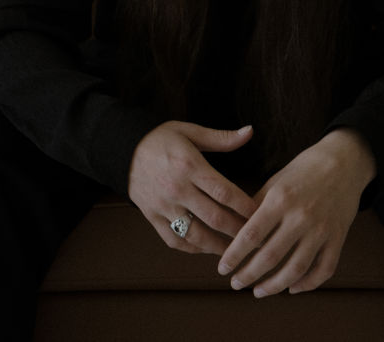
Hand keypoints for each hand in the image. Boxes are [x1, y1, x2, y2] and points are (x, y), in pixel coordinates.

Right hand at [128, 121, 257, 255]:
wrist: (123, 148)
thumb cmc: (161, 138)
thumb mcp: (190, 131)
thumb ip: (221, 138)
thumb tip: (249, 132)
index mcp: (189, 166)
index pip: (223, 192)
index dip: (244, 206)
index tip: (260, 214)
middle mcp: (177, 189)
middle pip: (214, 218)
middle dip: (238, 231)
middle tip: (255, 238)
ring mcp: (163, 206)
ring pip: (195, 235)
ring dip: (218, 246)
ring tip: (235, 250)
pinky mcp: (152, 217)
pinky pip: (174, 240)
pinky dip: (193, 248)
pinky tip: (207, 248)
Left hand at [217, 128, 375, 295]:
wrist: (343, 161)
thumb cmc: (303, 170)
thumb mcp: (276, 181)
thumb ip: (256, 206)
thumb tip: (236, 233)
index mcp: (281, 199)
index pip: (251, 234)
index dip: (234, 256)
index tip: (222, 269)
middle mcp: (301, 216)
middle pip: (270, 257)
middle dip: (248, 275)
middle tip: (235, 284)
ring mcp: (322, 229)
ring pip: (295, 270)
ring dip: (274, 286)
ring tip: (258, 292)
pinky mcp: (338, 237)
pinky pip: (323, 270)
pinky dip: (307, 285)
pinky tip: (292, 288)